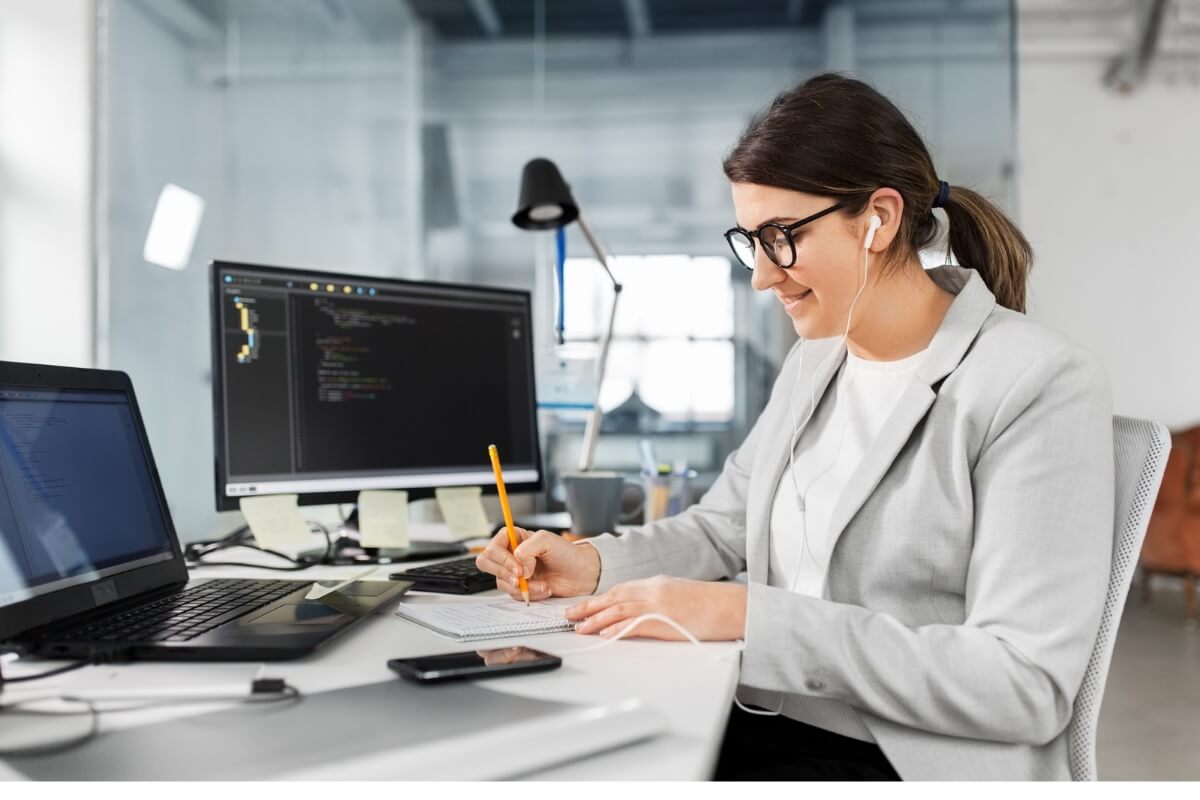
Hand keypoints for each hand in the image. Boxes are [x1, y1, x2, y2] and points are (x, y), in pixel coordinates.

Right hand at [474, 527, 600, 600]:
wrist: (581, 574)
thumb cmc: (567, 553)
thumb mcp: (547, 540)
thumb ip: (527, 549)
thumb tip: (518, 565)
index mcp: (514, 538)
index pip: (492, 547)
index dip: (502, 559)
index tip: (519, 568)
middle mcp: (510, 555)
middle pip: (486, 563)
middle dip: (504, 573)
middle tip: (522, 577)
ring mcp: (514, 572)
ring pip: (501, 582)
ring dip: (523, 586)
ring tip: (542, 584)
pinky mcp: (520, 587)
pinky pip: (513, 595)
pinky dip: (529, 594)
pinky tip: (544, 589)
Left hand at [565, 576, 746, 640]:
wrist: (735, 606)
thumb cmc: (712, 604)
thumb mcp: (680, 593)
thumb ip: (659, 598)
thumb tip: (639, 611)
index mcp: (657, 582)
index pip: (620, 589)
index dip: (599, 598)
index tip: (583, 606)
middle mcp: (655, 590)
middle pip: (613, 596)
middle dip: (589, 607)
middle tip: (569, 616)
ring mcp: (660, 605)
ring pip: (619, 609)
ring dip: (596, 620)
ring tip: (579, 628)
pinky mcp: (667, 621)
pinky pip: (636, 625)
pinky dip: (617, 630)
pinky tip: (605, 636)